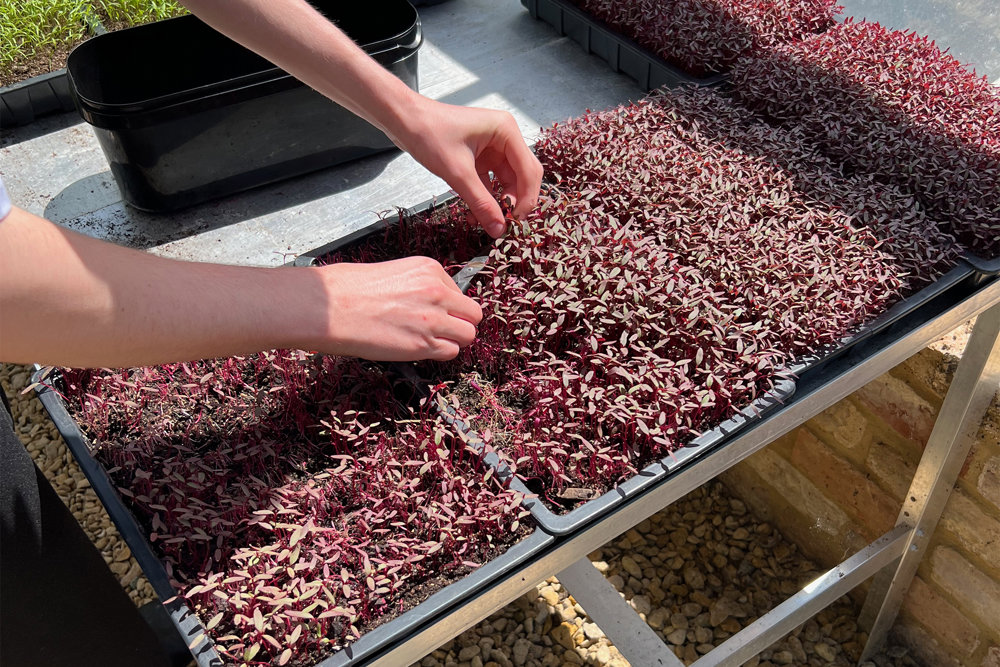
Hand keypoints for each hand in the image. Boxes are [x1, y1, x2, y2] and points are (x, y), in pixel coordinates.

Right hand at [316, 257, 482, 360]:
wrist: (330, 307)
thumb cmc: (350, 289)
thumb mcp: (394, 272)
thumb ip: (420, 286)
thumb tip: (434, 303)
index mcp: (430, 269)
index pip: (459, 292)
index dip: (449, 306)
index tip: (434, 312)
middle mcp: (437, 292)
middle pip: (473, 314)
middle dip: (460, 323)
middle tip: (441, 330)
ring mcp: (433, 319)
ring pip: (468, 335)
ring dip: (453, 340)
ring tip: (429, 341)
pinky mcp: (423, 345)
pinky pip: (451, 353)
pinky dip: (439, 354)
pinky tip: (419, 349)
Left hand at [390, 96, 543, 237]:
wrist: (404, 120)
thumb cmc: (429, 133)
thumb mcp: (457, 173)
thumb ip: (481, 203)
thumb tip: (498, 228)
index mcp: (506, 131)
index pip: (529, 170)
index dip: (527, 199)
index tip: (517, 222)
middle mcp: (504, 138)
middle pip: (522, 177)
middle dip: (514, 202)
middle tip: (506, 225)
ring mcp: (492, 148)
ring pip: (506, 182)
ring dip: (498, 203)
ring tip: (488, 223)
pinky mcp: (480, 157)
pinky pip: (490, 182)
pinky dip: (485, 198)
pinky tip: (477, 215)